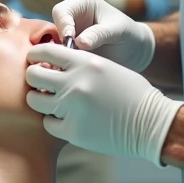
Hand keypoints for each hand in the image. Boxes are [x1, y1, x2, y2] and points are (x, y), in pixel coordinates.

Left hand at [26, 44, 183, 164]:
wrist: (150, 123)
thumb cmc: (131, 93)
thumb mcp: (106, 67)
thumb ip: (78, 64)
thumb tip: (50, 66)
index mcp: (84, 62)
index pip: (44, 52)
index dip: (35, 56)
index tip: (35, 61)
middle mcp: (75, 83)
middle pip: (33, 76)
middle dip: (34, 79)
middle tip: (42, 84)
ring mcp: (72, 108)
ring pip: (34, 101)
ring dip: (41, 101)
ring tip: (53, 102)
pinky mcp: (73, 131)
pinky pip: (48, 124)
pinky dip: (54, 122)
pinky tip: (68, 119)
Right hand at [52, 0, 154, 71]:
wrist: (135, 51)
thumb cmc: (129, 34)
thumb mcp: (118, 31)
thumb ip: (99, 34)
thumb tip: (79, 43)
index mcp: (82, 1)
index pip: (62, 11)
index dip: (63, 25)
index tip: (69, 39)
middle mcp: (72, 15)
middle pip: (53, 27)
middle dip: (60, 42)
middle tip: (72, 55)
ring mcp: (69, 33)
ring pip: (53, 43)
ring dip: (61, 55)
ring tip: (74, 64)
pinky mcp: (70, 49)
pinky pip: (59, 56)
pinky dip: (63, 62)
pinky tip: (73, 70)